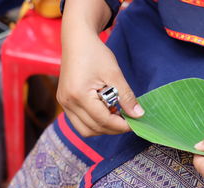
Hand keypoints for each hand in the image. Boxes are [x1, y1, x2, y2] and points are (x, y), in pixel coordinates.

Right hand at [56, 0, 143, 136]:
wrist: (77, 41)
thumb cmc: (95, 54)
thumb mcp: (115, 74)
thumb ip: (126, 97)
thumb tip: (139, 115)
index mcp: (79, 95)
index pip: (103, 120)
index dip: (121, 125)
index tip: (135, 123)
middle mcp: (67, 102)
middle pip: (94, 128)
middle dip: (113, 128)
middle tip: (129, 121)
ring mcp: (63, 104)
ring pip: (85, 130)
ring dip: (104, 128)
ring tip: (118, 117)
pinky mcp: (64, 102)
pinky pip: (80, 122)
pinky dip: (95, 123)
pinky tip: (107, 112)